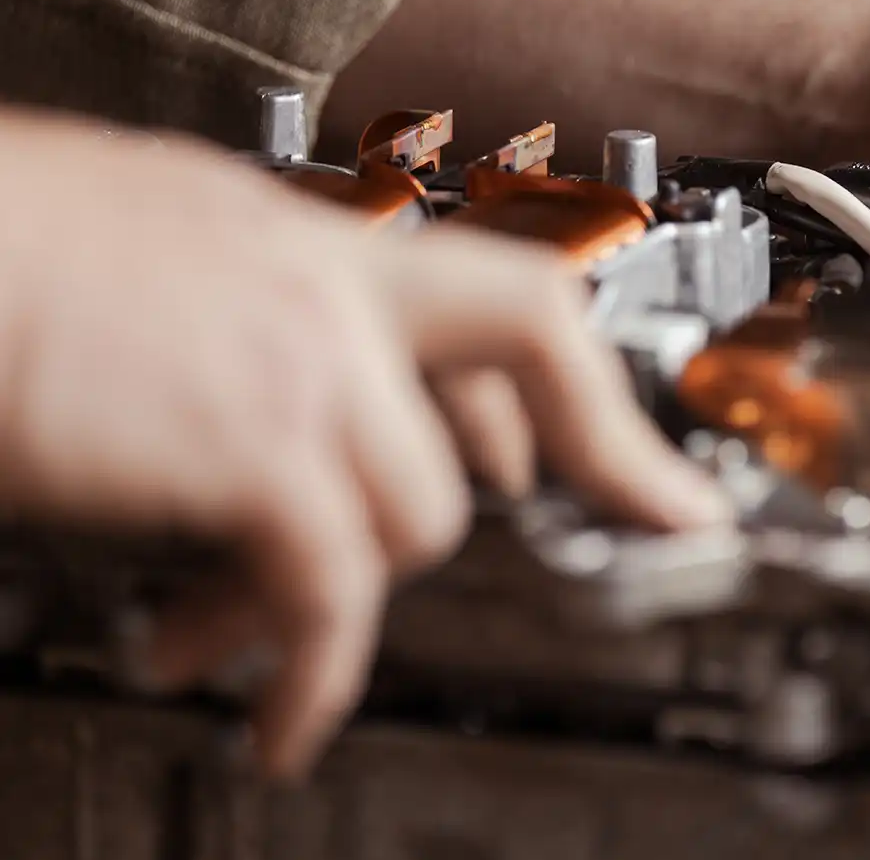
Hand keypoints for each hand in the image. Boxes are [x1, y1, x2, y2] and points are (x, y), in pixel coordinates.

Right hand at [0, 112, 726, 778]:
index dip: (548, 369)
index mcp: (289, 231)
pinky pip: (335, 586)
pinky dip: (313, 671)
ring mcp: (299, 356)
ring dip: (336, 598)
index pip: (478, 281)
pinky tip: (275, 714)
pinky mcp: (253, 445)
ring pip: (421, 504)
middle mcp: (318, 278)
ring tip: (221, 636)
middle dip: (604, 439)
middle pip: (530, 336)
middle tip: (664, 513)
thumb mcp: (129, 257)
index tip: (582, 434)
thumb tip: (248, 398)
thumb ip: (220, 314)